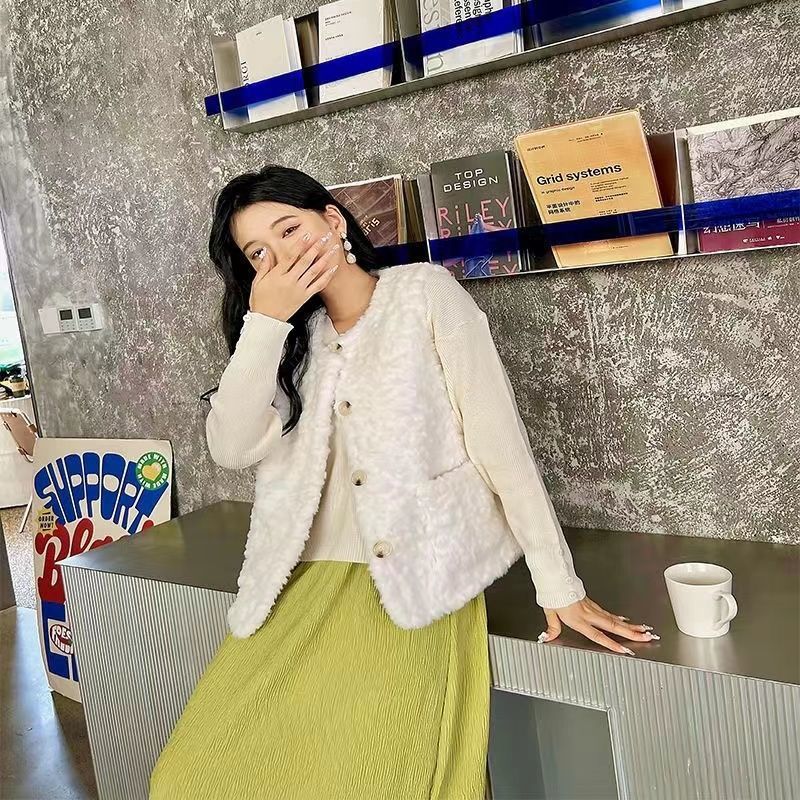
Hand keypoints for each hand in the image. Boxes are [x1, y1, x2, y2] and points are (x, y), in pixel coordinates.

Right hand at [249, 230, 340, 320]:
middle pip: (306, 261)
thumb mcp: (257, 282)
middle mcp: (290, 281)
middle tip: (325, 236)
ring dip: (325, 259)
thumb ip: (264, 266)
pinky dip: (326, 276)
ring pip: (314, 271)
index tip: (308, 234)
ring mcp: (299, 289)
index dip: (300, 244)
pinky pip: (318, 285)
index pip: (291, 256)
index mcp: (278, 275)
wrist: (267, 320)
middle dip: (316, 247)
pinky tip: (333, 268)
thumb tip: (266, 251)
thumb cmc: (260, 301)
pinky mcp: (305, 297)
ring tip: (334, 249)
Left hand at [538, 596, 658, 655]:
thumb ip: (552, 626)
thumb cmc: (552, 594)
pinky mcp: (592, 603)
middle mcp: (588, 614)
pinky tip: (625, 621)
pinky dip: (618, 618)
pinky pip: (608, 612)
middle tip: (647, 637)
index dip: (611, 643)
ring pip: (614, 619)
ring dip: (630, 626)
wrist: (556, 577)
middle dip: (631, 633)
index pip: (597, 635)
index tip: (625, 650)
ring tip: (644, 630)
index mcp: (578, 619)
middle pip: (613, 626)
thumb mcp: (549, 611)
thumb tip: (548, 637)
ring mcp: (592, 608)